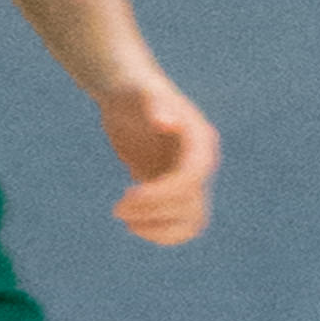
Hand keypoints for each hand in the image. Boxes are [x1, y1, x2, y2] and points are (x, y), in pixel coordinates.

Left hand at [103, 65, 220, 245]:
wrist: (127, 92)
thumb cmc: (135, 89)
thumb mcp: (141, 93)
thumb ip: (155, 104)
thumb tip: (165, 121)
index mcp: (200, 142)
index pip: (192, 179)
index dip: (163, 194)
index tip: (130, 194)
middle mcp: (200, 164)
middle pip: (191, 206)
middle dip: (154, 212)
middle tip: (119, 207)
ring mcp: (187, 179)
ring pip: (191, 222)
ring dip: (160, 229)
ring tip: (126, 219)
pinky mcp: (171, 189)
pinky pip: (178, 223)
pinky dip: (160, 231)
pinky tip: (133, 223)